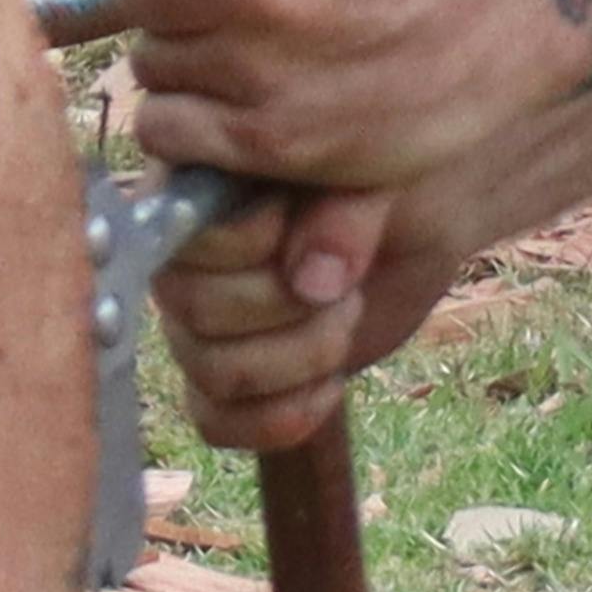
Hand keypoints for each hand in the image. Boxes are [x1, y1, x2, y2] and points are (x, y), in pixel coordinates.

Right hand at [155, 183, 466, 451]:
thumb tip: (312, 283)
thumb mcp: (376, 168)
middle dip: (290, 305)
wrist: (410, 215)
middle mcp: (182, 259)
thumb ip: (341, 210)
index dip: (253, 242)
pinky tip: (330, 386)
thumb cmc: (384, 172)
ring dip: (302, 356)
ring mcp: (197, 323)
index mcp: (197, 186)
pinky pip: (218, 422)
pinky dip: (281, 417)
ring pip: (213, 372)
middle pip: (196, 312)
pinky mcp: (227, 376)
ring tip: (346, 316)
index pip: (185, 237)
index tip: (303, 220)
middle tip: (346, 280)